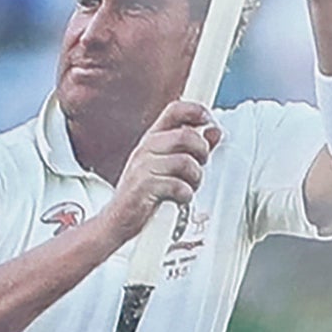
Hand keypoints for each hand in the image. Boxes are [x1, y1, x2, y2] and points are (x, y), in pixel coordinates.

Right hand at [114, 96, 221, 226]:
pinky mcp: (143, 187)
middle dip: (202, 152)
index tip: (208, 120)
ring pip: (185, 161)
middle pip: (185, 135)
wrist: (117, 220)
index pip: (174, 110)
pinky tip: (178, 198)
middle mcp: (147, 148)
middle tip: (200, 166)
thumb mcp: (169, 165)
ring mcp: (143, 166)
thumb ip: (193, 148)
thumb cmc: (144, 192)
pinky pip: (177, 185)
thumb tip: (214, 131)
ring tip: (188, 187)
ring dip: (194, 178)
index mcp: (153, 139)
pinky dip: (184, 195)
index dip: (195, 110)